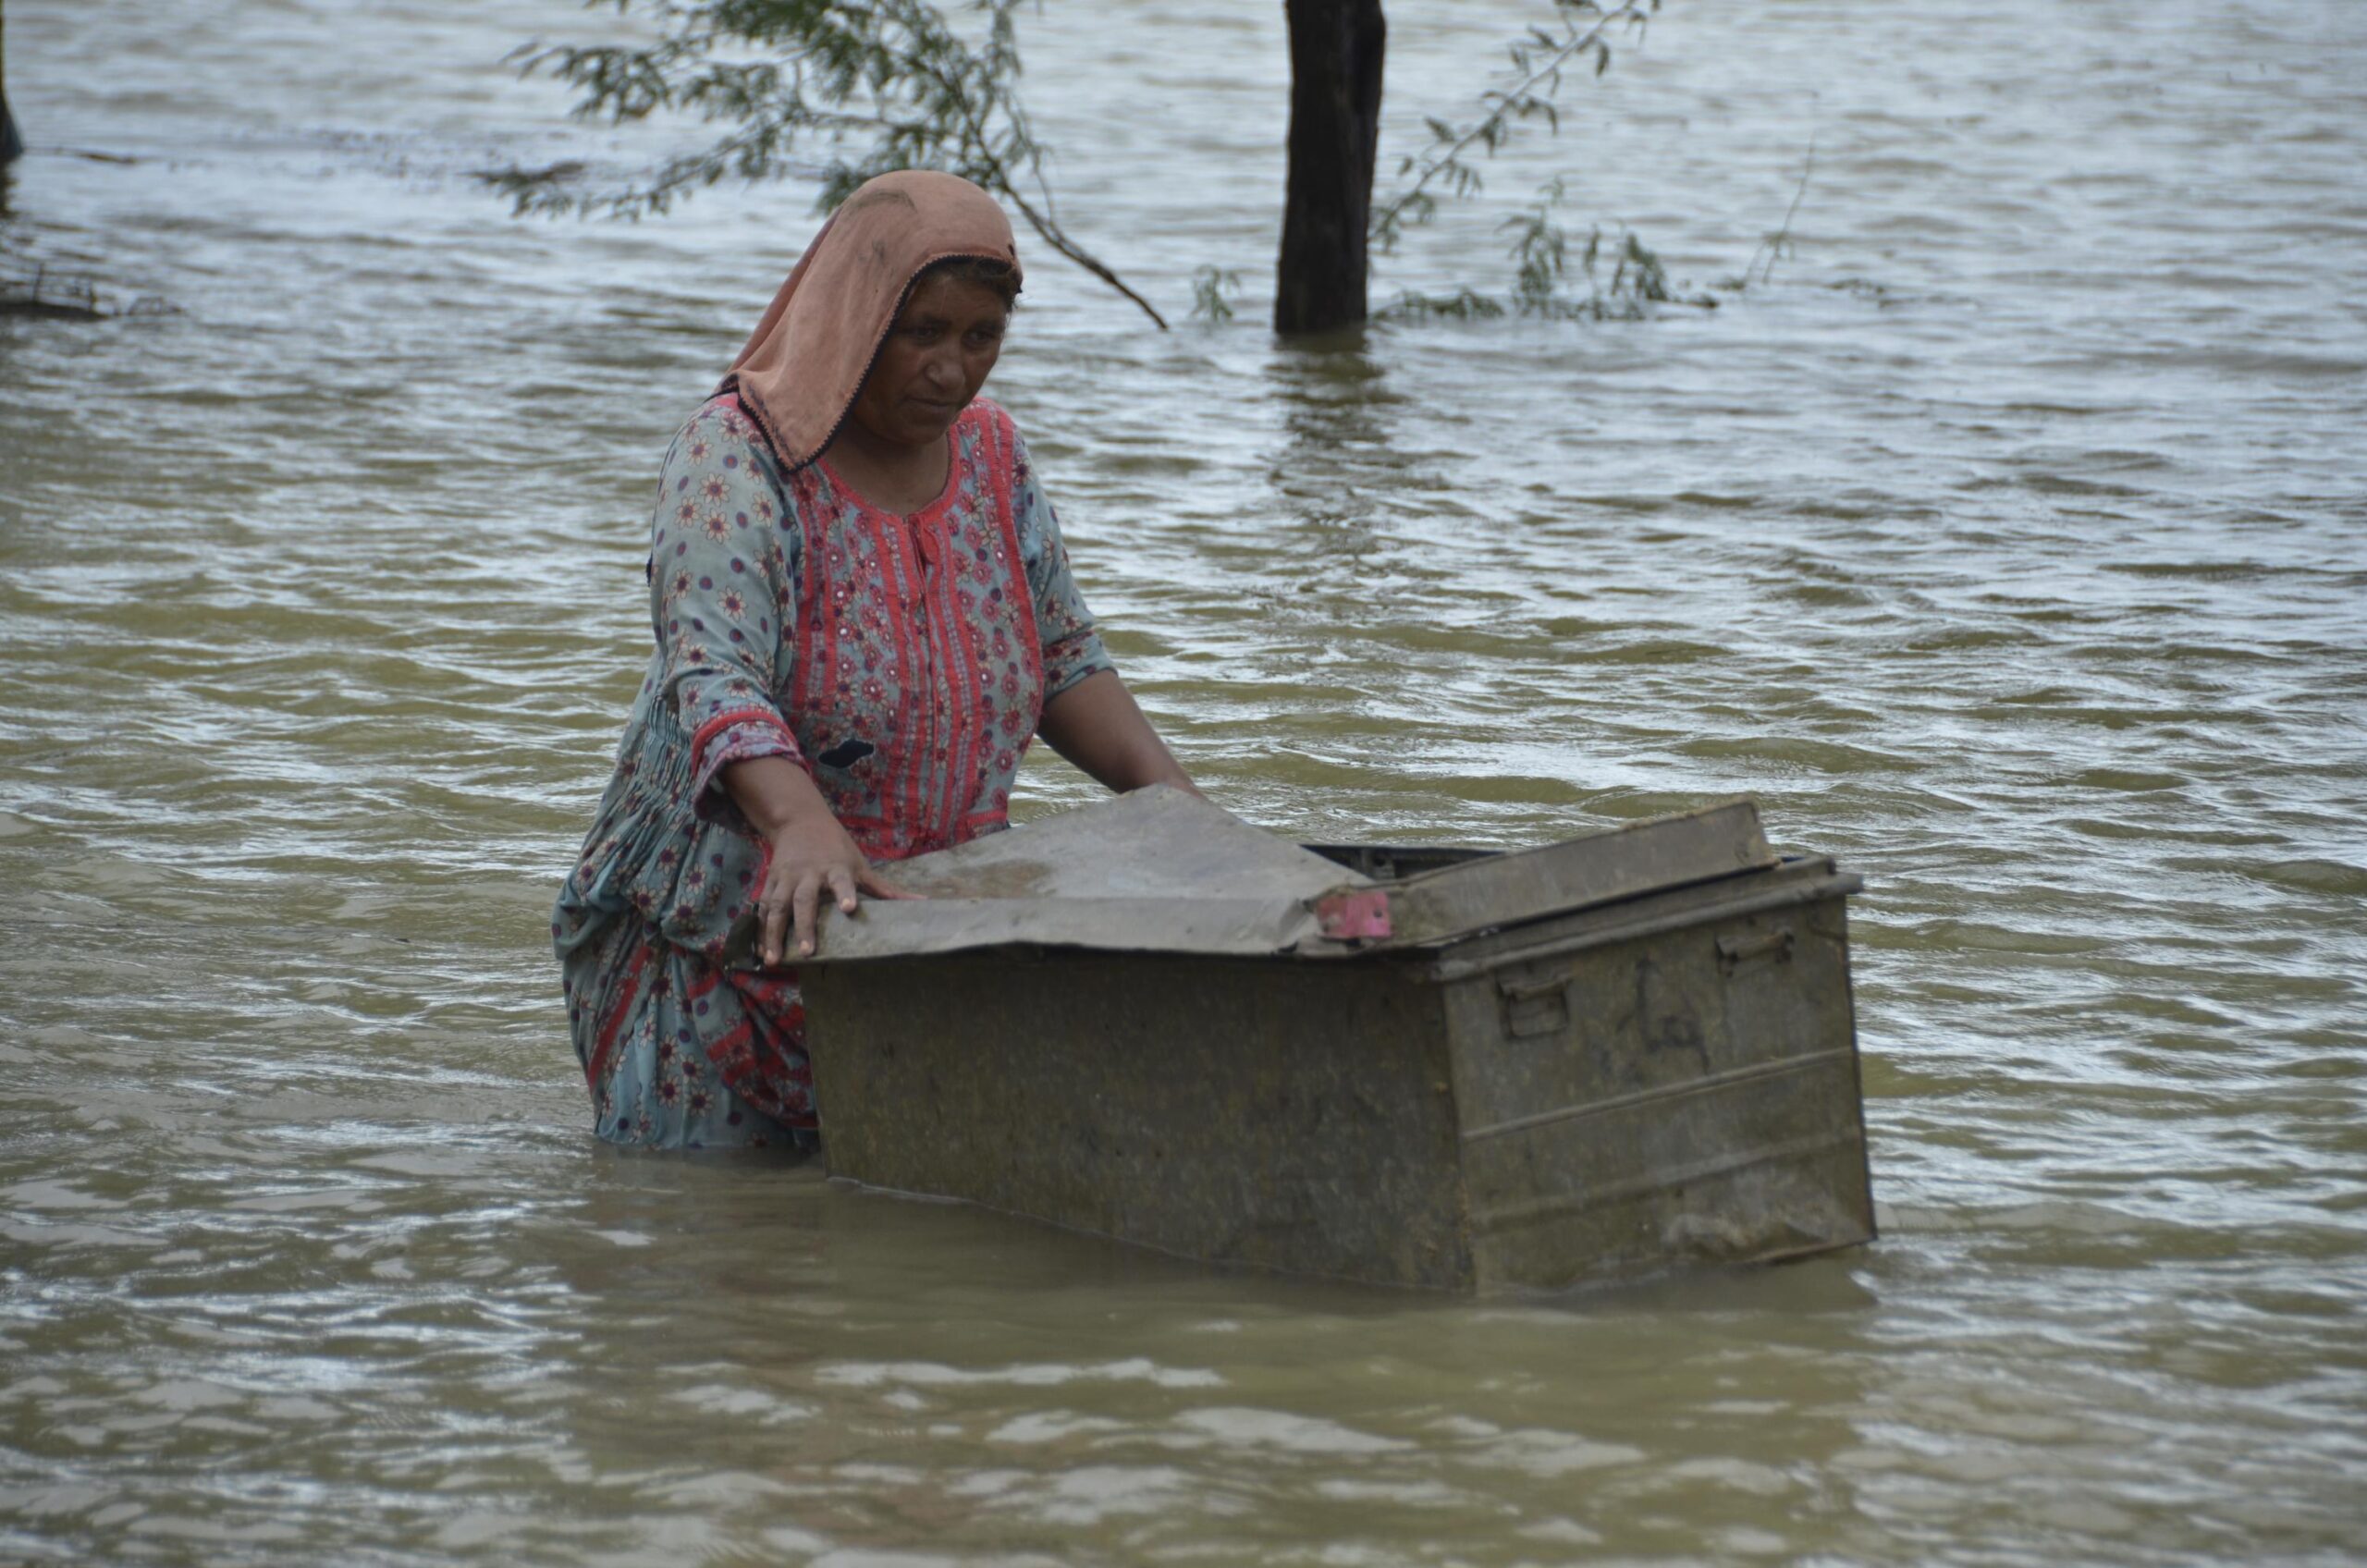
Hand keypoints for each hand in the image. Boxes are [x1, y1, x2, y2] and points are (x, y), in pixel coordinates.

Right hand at [753, 812, 912, 964]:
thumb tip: (922, 903)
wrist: (799, 821)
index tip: (849, 908)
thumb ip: (886, 889)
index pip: (842, 880)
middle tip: (807, 952)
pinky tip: (762, 951)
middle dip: (804, 926)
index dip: (845, 893)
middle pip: (804, 901)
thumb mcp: (861, 865)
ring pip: (776, 907)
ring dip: (774, 934)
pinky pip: (763, 908)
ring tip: (774, 959)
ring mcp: (786, 878)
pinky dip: (761, 930)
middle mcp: (808, 873)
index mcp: (835, 868)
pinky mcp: (771, 882)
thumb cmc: (837, 848)